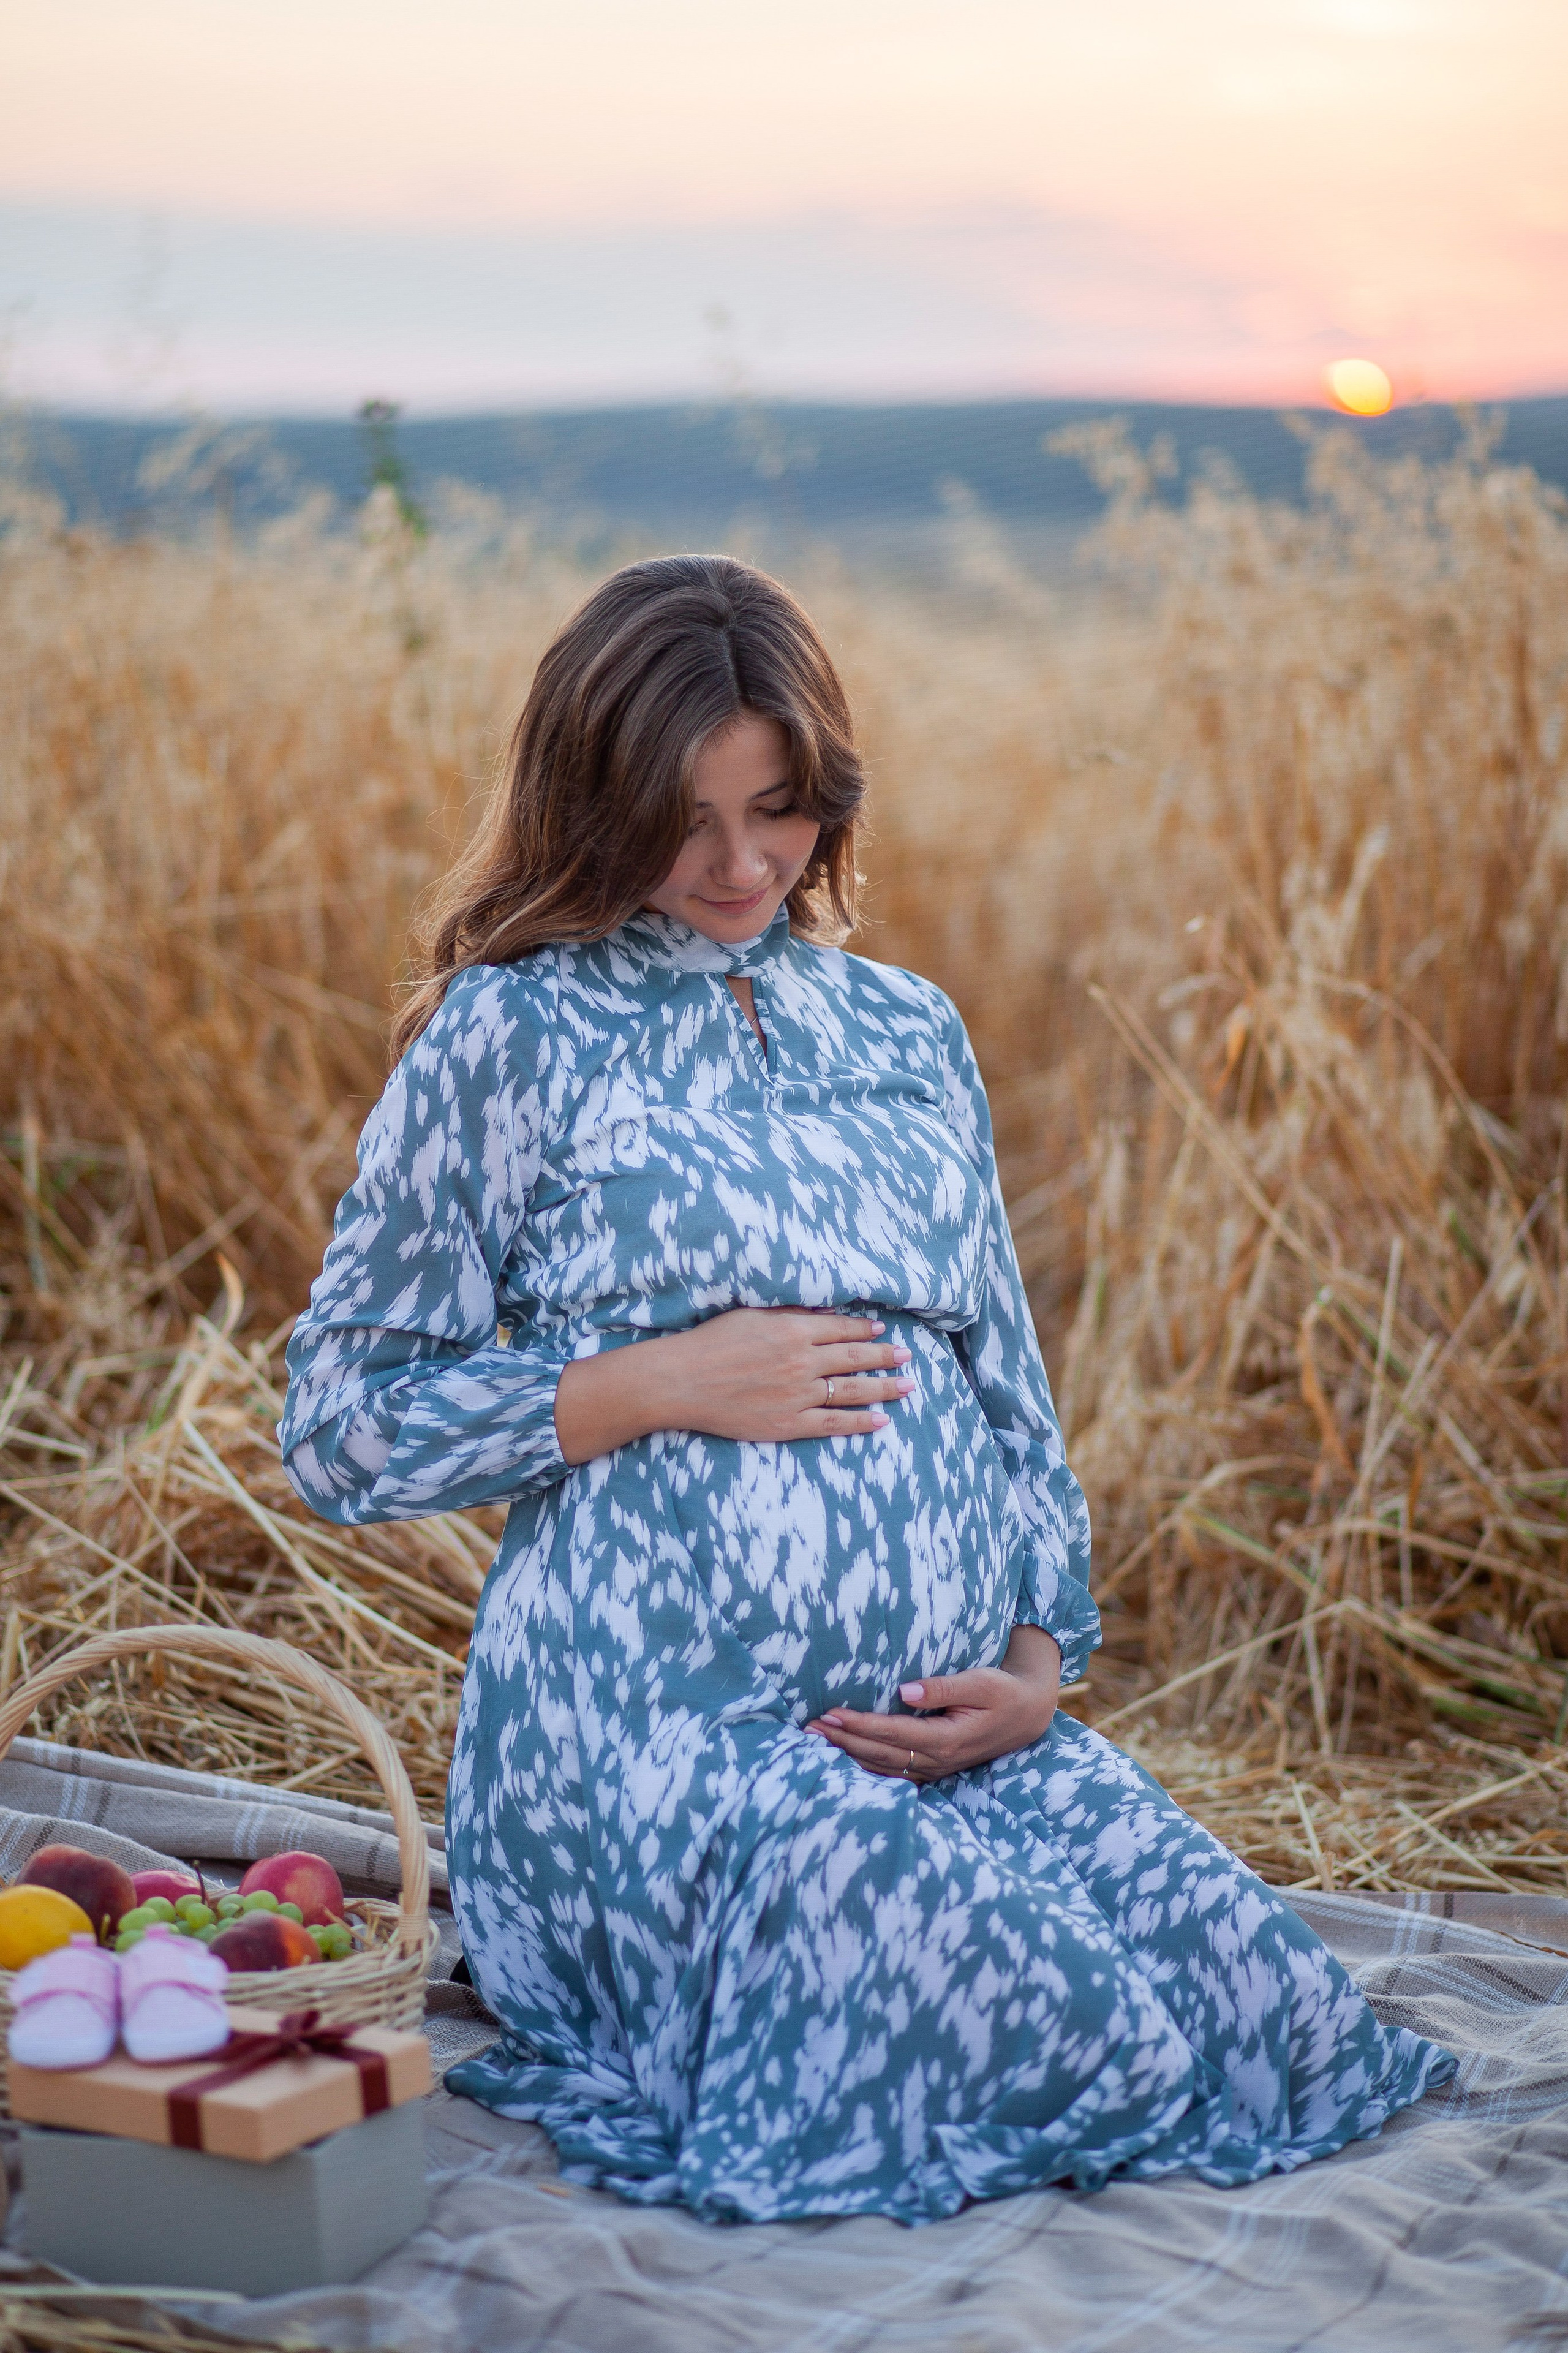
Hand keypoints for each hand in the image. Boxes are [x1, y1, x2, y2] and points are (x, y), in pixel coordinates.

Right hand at [553, 1309, 914, 1463]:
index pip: (841, 1330)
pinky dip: (860, 1422)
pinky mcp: (788, 1424)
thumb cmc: (710, 1343)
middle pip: (854, 1359)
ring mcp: (798, 1395)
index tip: (882, 1334)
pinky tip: (881, 1420)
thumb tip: (823, 1312)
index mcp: (793, 1331)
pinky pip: (833, 1424)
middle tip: (907, 1358)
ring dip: (883, 1387)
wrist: (681, 1381)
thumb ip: (789, 1313)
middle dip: (885, 1358)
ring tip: (907, 1386)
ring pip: (852, 1391)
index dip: (865, 1332)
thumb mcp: (751, 1315)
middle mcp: (802, 1362)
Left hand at [806, 1625, 1061, 1781]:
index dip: (860, 1724)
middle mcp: (937, 1759)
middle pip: (880, 1753)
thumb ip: (945, 1687)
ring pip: (882, 1767)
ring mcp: (935, 1768)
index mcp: (947, 1738)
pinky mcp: (932, 1767)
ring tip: (815, 1741)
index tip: (830, 1712)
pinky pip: (892, 1772)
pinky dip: (865, 1765)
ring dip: (848, 1754)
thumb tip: (905, 1690)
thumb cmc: (1003, 1692)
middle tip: (808, 1727)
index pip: (893, 1733)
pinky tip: (843, 1757)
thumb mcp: (982, 1682)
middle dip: (843, 1740)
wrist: (1027, 1714)